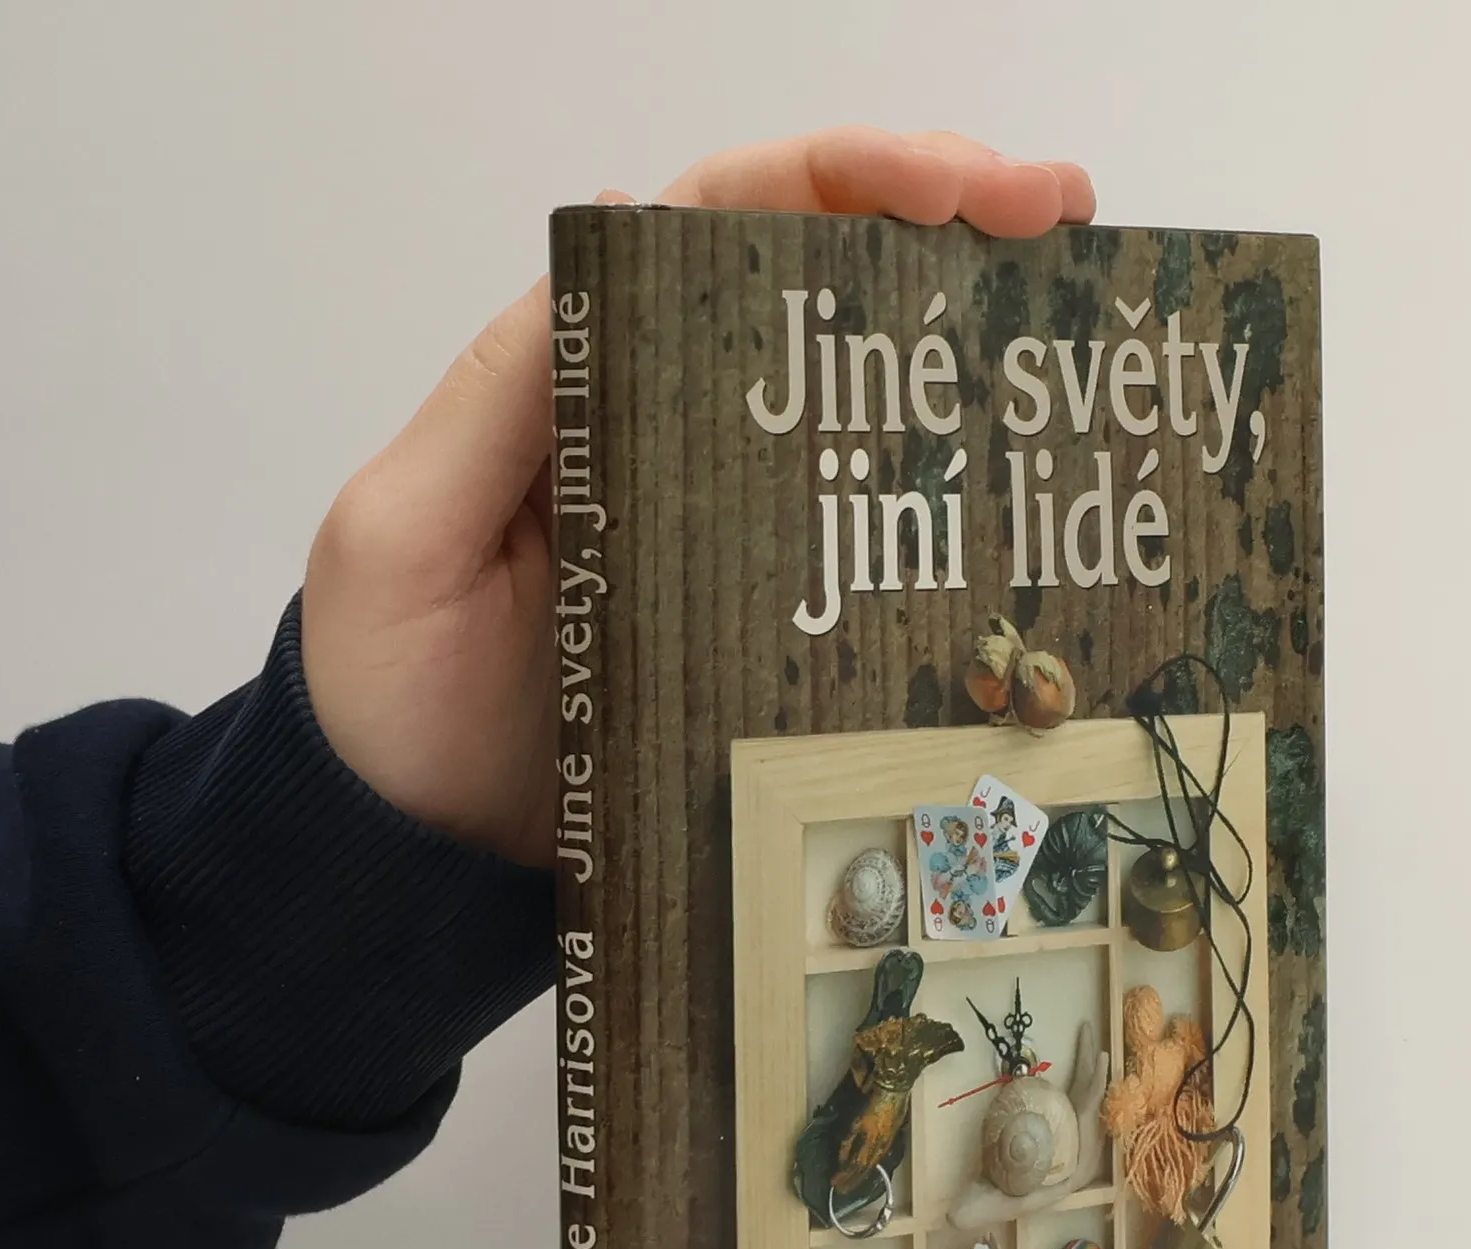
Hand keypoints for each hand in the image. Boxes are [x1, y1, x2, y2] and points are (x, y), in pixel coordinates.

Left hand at [301, 128, 1096, 866]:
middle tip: (1064, 215)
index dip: (842, 180)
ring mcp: (731, 523)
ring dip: (973, 335)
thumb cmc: (388, 692)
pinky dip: (952, 492)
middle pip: (820, 281)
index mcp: (587, 370)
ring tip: (1082, 306)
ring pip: (862, 394)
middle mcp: (674, 423)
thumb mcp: (405, 532)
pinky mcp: (769, 618)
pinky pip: (869, 535)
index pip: (723, 224)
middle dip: (945, 221)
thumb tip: (622, 229)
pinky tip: (1028, 481)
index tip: (956, 185)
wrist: (415, 846)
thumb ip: (499, 399)